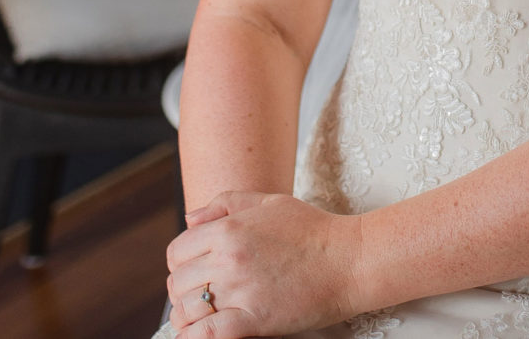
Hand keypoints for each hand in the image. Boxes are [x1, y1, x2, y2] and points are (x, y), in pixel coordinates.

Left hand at [165, 191, 362, 336]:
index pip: (177, 252)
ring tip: (201, 317)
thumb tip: (189, 219)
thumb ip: (226, 203)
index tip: (194, 273)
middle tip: (202, 296)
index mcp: (229, 228)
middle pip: (178, 283)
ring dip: (188, 316)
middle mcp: (229, 258)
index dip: (180, 265)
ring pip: (187, 310)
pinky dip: (194, 337)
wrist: (350, 260)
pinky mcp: (253, 319)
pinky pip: (206, 335)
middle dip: (185, 291)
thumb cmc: (314, 230)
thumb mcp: (270, 203)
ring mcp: (240, 290)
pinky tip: (198, 335)